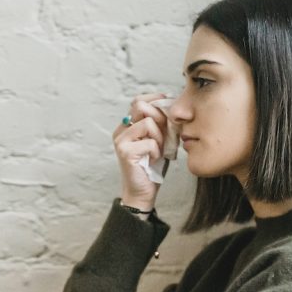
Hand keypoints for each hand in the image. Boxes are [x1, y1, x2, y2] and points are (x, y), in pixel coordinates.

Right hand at [113, 92, 169, 209]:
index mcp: (128, 125)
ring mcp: (120, 140)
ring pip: (147, 123)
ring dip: (160, 137)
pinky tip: (154, 159)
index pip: (138, 100)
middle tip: (165, 132)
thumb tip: (171, 105)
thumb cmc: (153, 166)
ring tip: (159, 149)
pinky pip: (149, 142)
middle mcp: (121, 130)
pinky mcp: (125, 152)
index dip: (155, 101)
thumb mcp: (160, 139)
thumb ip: (162, 123)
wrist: (143, 191)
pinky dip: (157, 151)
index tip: (168, 111)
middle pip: (140, 106)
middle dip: (159, 117)